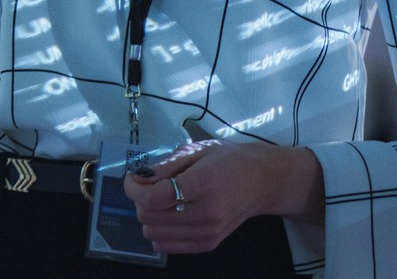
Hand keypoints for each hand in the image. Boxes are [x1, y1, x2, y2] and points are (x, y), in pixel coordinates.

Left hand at [124, 139, 321, 253]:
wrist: (262, 182)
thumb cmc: (229, 160)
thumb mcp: (197, 150)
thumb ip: (166, 165)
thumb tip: (138, 178)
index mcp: (204, 184)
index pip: (154, 198)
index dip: (133, 188)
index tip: (133, 176)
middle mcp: (207, 213)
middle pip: (149, 217)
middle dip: (139, 200)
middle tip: (147, 185)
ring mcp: (209, 233)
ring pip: (153, 234)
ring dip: (148, 216)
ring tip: (159, 200)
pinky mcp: (209, 244)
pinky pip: (166, 246)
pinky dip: (158, 232)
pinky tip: (167, 215)